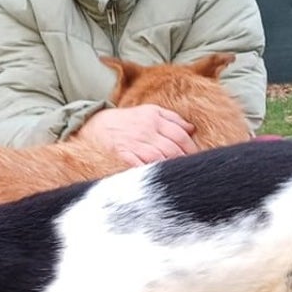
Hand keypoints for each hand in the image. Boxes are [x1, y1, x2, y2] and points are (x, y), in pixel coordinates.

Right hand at [75, 104, 196, 165]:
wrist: (94, 125)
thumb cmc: (126, 121)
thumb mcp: (148, 112)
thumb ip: (171, 118)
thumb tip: (191, 129)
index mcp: (154, 119)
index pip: (180, 135)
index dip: (191, 148)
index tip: (198, 158)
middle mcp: (146, 131)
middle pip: (173, 148)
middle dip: (184, 161)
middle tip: (191, 172)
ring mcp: (134, 144)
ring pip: (160, 158)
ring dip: (171, 168)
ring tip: (179, 177)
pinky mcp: (123, 156)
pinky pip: (141, 167)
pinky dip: (151, 173)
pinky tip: (159, 180)